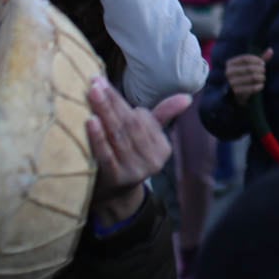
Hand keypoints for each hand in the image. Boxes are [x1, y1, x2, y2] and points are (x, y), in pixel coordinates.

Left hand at [86, 79, 181, 223]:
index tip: (105, 83)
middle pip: (130, 124)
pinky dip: (98, 137)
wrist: (113, 196)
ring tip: (92, 93)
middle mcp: (152, 160)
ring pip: (119, 136)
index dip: (123, 101)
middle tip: (95, 82)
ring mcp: (134, 171)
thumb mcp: (148, 138)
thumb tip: (187, 97)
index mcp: (162, 148)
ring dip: (105, 112)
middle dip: (112, 101)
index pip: (144, 119)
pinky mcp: (116, 179)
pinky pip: (107, 155)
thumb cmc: (128, 158)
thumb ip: (164, 115)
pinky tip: (90, 121)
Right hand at [226, 48, 273, 102]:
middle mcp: (228, 72)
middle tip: (263, 71)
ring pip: (252, 77)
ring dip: (261, 77)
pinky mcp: (236, 92)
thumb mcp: (250, 66)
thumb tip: (271, 50)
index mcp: (230, 63)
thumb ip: (260, 58)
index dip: (257, 60)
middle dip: (260, 69)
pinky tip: (261, 85)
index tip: (263, 63)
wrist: (236, 93)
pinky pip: (252, 88)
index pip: (245, 58)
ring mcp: (231, 82)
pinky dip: (259, 86)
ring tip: (263, 78)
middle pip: (249, 68)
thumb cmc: (244, 75)